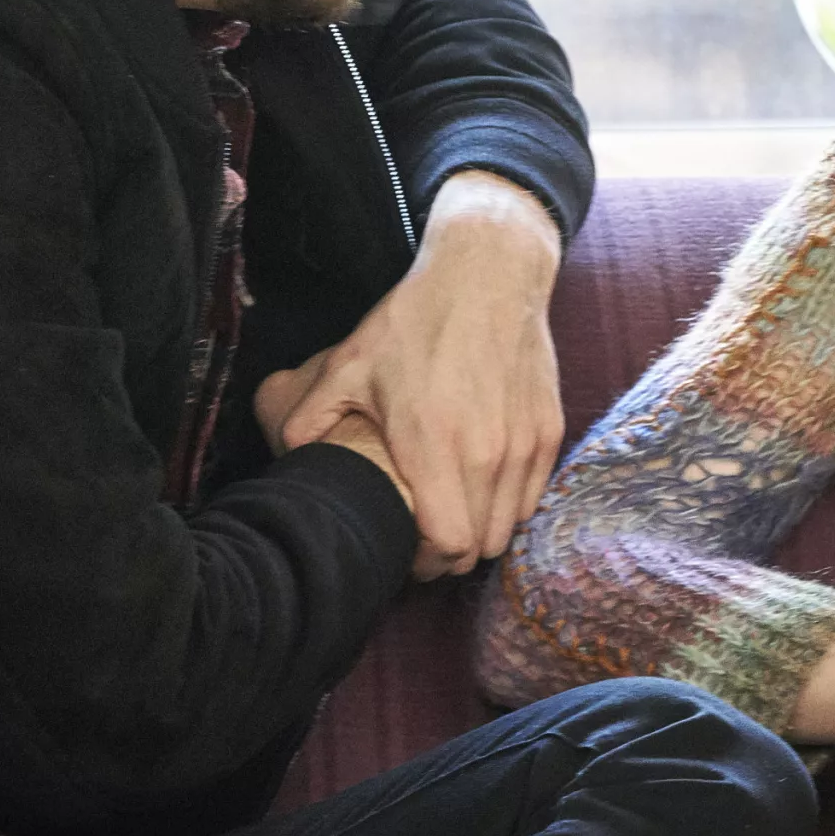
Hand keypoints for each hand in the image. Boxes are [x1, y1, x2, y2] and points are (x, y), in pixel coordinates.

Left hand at [277, 171, 564, 579]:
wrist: (488, 274)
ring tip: (450, 507)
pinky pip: (531, 497)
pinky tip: (479, 480)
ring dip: (479, 529)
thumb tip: (287, 456)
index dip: (423, 561)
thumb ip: (308, 416)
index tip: (404, 546)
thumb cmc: (415, 320)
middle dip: (448, 553)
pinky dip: (507, 503)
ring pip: (508, 527)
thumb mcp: (349, 362)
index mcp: (434, 445)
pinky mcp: (548, 431)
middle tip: (422, 531)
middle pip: (478, 548)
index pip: (447, 545)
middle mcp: (487, 453)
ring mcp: (524, 444)